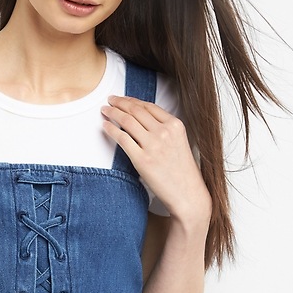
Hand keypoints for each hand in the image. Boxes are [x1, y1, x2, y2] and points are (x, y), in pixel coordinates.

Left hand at [101, 96, 211, 223]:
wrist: (187, 193)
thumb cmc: (182, 171)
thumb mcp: (179, 142)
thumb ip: (164, 128)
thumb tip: (142, 118)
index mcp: (175, 125)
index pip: (149, 106)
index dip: (132, 100)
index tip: (123, 99)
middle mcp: (164, 132)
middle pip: (136, 110)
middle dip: (120, 102)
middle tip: (110, 100)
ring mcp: (153, 146)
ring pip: (127, 121)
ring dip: (113, 112)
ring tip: (105, 110)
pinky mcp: (142, 160)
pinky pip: (122, 139)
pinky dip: (111, 130)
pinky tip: (106, 126)